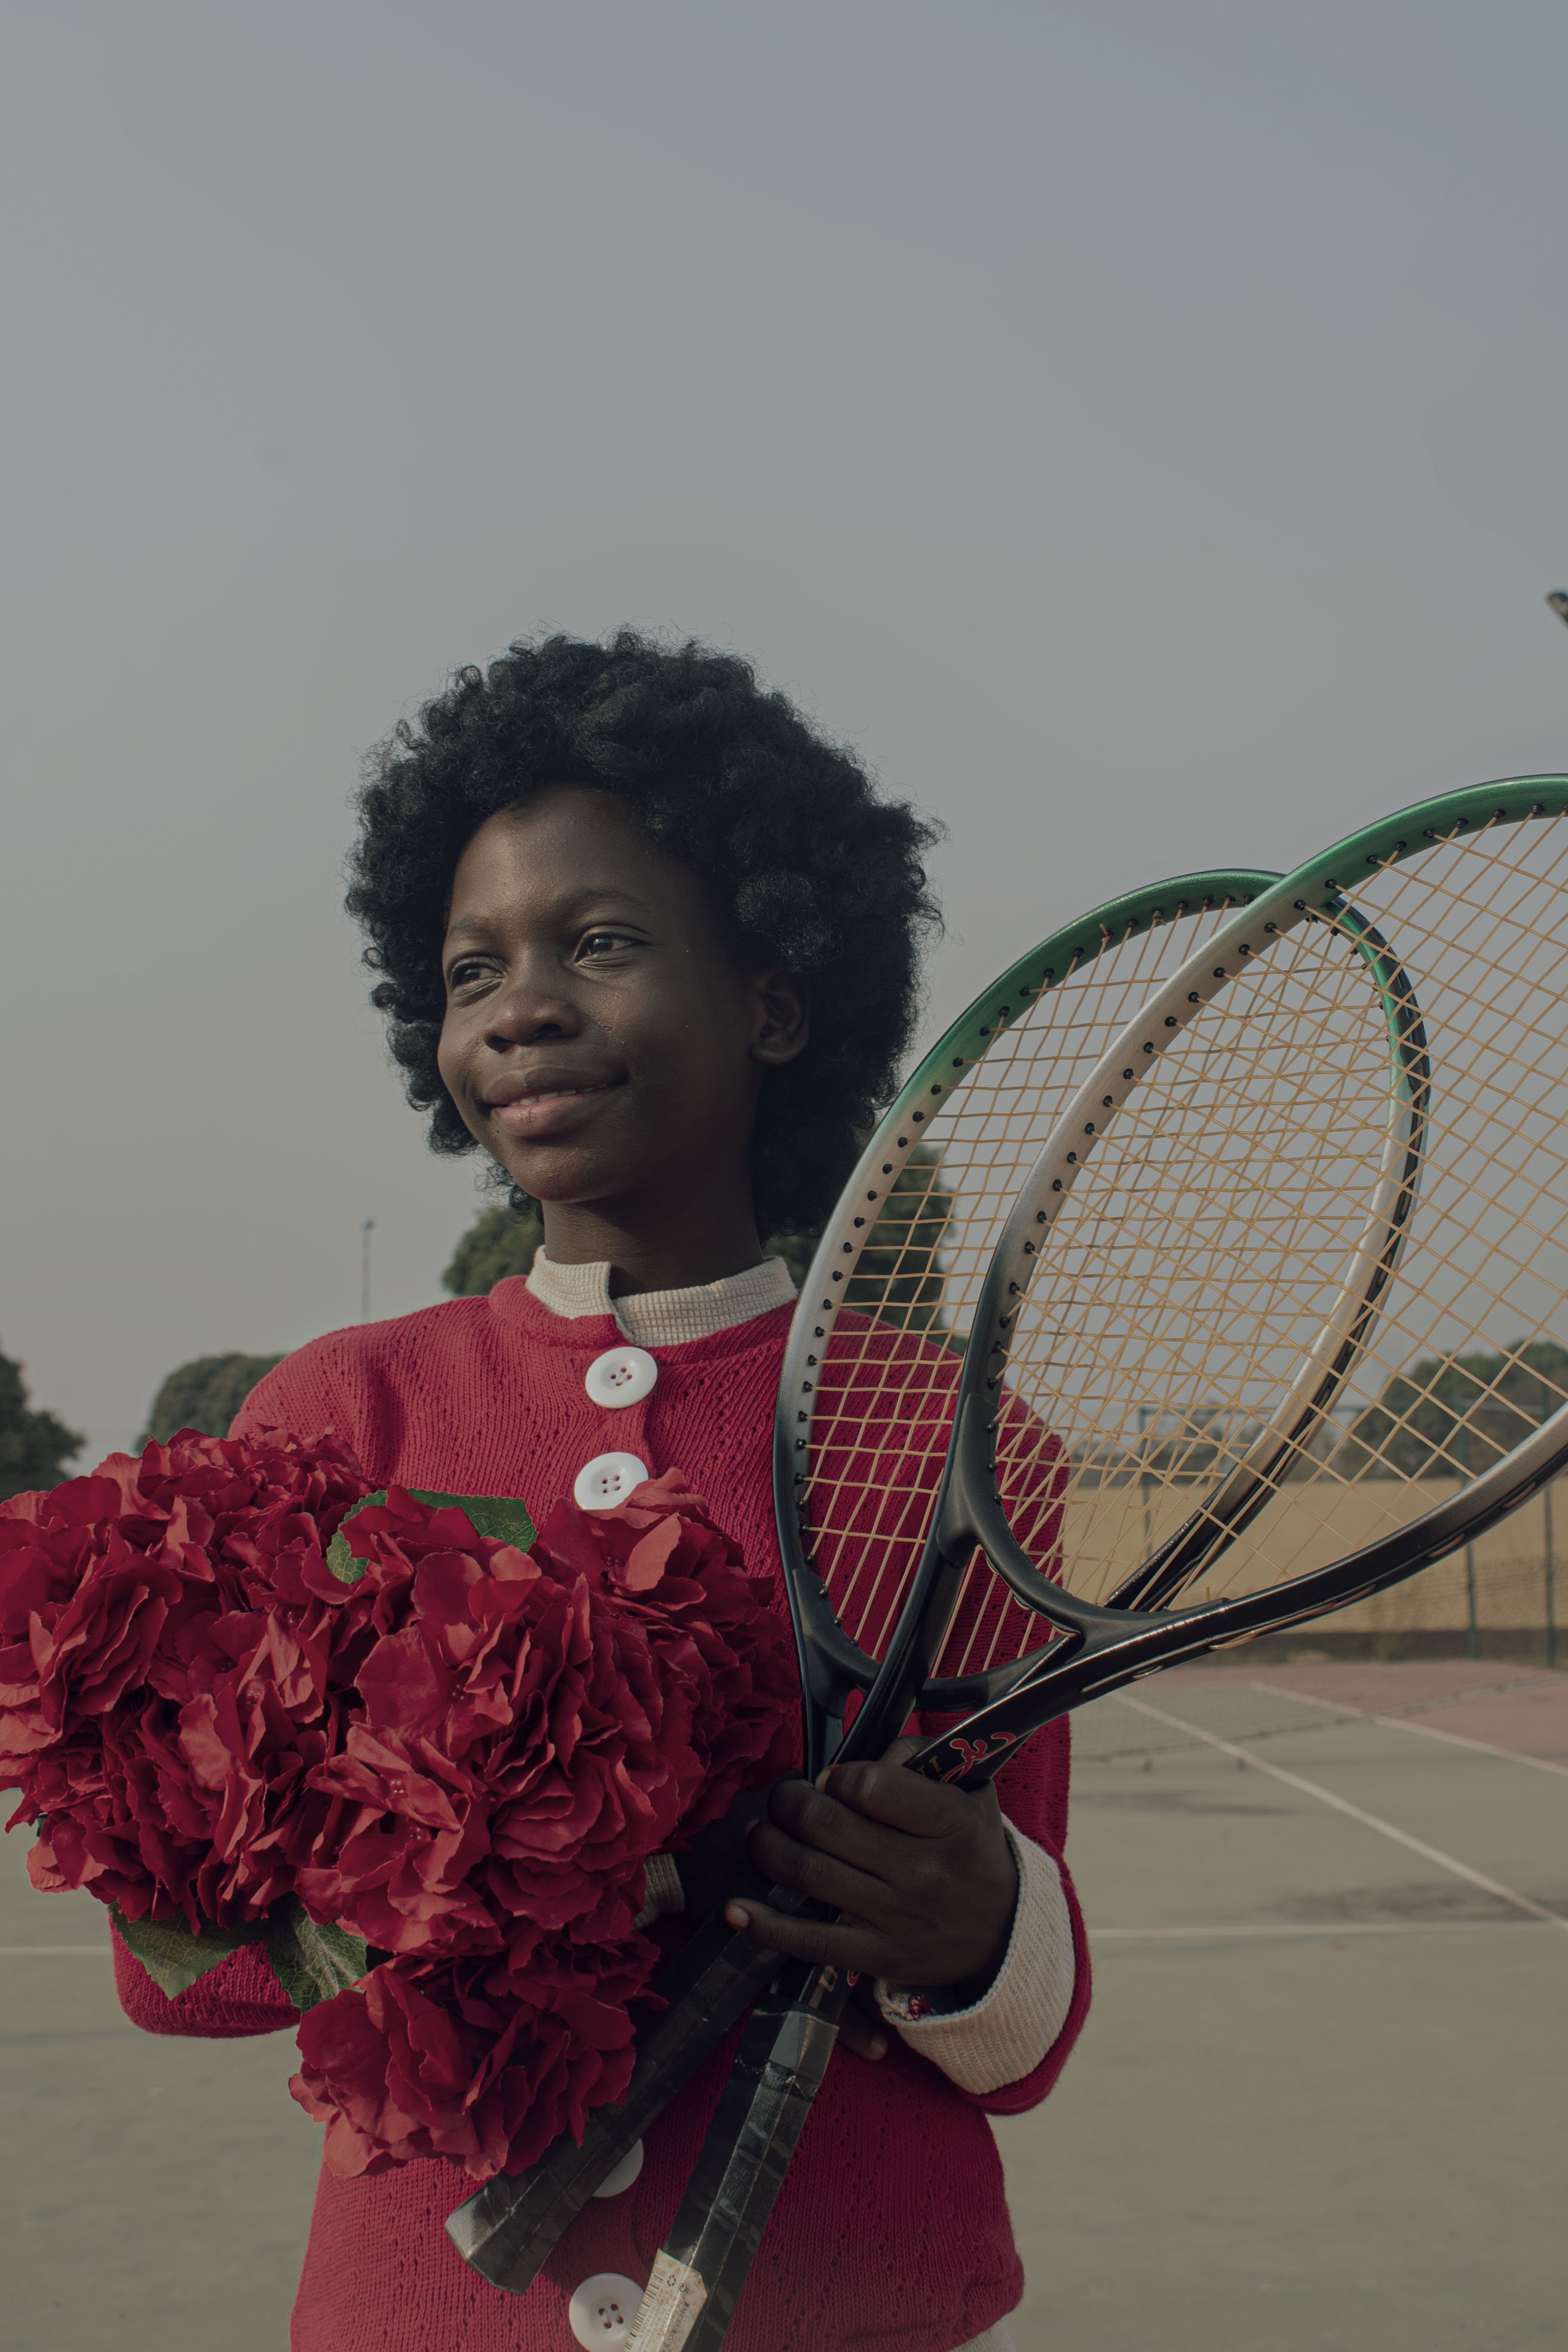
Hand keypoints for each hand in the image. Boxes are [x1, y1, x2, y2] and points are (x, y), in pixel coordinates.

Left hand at [724, 1738, 1017, 2059]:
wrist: (1001, 1930)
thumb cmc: (970, 1846)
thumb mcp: (968, 1788)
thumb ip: (916, 1756)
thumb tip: (853, 1761)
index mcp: (949, 1822)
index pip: (871, 1785)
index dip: (839, 1775)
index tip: (833, 1779)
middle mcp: (922, 1871)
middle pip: (826, 1826)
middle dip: (790, 1802)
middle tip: (785, 1796)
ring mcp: (896, 1918)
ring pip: (810, 1874)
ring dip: (769, 1846)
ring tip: (762, 1831)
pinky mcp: (876, 1957)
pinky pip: (811, 1942)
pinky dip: (767, 1926)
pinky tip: (736, 1909)